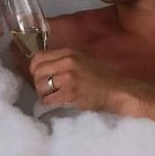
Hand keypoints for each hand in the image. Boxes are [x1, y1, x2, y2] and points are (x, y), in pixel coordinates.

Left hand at [21, 47, 149, 117]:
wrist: (119, 91)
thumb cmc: (102, 78)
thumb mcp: (82, 61)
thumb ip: (63, 61)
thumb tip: (41, 67)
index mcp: (69, 52)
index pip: (38, 57)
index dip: (35, 69)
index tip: (41, 77)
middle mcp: (67, 62)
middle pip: (36, 72)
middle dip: (38, 83)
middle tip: (47, 89)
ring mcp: (69, 78)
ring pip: (40, 86)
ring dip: (44, 94)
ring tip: (54, 96)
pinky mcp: (71, 93)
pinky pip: (48, 99)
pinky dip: (50, 103)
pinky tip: (60, 102)